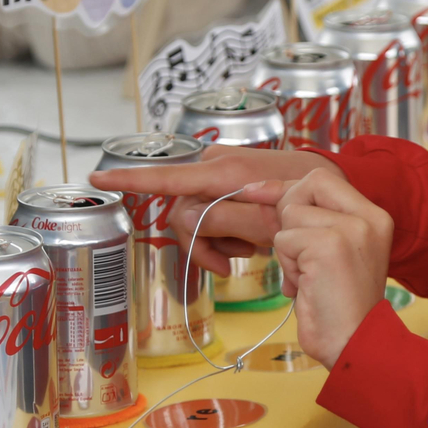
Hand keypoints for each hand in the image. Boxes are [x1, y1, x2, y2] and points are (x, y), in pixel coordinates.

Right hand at [88, 145, 332, 272]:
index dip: (129, 180)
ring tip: (249, 250)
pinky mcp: (230, 183)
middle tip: (234, 260)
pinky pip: (211, 214)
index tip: (95, 179)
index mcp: (220, 171)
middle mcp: (214, 167)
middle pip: (181, 211)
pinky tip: (249, 243)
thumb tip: (185, 218)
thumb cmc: (305, 204)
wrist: (332, 192)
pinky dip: (225, 234)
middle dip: (203, 240)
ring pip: (195, 218)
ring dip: (217, 240)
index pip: (165, 176)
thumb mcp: (268, 221)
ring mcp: (221, 174)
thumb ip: (224, 218)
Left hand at [255, 168, 391, 366]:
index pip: (323, 179)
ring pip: (291, 215)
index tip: (257, 192)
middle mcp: (368, 217)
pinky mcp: (328, 246)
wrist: (355, 343)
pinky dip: (287, 267)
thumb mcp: (329, 251)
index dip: (288, 187)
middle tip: (297, 254)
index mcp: (375, 217)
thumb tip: (259, 190)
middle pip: (308, 185)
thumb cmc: (338, 304)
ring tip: (309, 277)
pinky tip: (306, 286)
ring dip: (289, 251)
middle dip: (288, 215)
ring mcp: (351, 229)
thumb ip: (306, 218)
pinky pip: (284, 240)